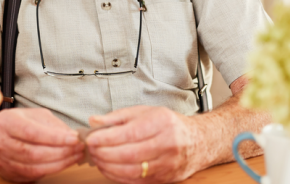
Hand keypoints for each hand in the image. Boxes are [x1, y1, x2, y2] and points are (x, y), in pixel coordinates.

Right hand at [0, 108, 83, 181]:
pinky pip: (32, 175)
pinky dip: (51, 170)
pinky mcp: (7, 172)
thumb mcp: (34, 115)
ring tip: (75, 156)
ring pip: (34, 167)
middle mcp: (1, 142)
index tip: (74, 138)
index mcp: (7, 123)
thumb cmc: (17, 123)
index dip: (55, 138)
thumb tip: (72, 136)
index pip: (33, 132)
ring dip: (59, 163)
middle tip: (79, 148)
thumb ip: (52, 124)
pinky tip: (63, 164)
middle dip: (61, 152)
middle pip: (34, 153)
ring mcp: (2, 160)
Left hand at [85, 106, 199, 183]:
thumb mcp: (144, 112)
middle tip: (91, 149)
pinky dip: (118, 176)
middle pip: (129, 154)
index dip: (107, 138)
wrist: (198, 141)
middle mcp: (167, 144)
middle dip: (104, 153)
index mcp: (161, 123)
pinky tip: (108, 168)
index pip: (130, 133)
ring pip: (132, 170)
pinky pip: (136, 180)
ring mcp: (167, 164)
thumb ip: (117, 117)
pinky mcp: (165, 178)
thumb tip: (94, 121)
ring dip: (109, 166)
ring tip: (96, 159)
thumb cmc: (169, 124)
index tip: (91, 139)